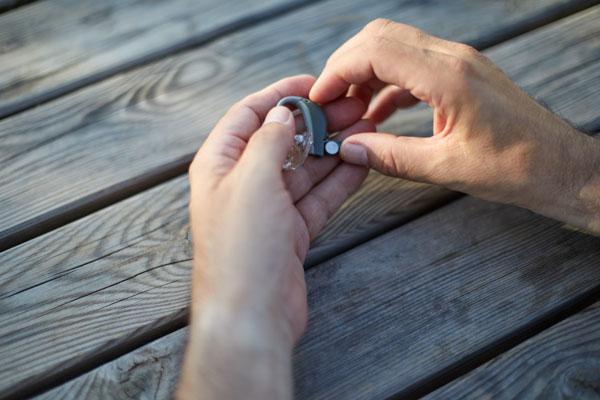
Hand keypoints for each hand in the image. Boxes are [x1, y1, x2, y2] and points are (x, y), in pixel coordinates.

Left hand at [178, 75, 372, 399]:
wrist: (251, 315)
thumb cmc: (241, 247)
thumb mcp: (253, 181)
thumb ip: (269, 142)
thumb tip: (282, 113)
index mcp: (219, 165)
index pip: (249, 115)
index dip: (280, 95)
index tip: (314, 82)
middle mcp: (242, 183)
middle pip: (282, 141)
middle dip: (316, 122)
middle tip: (354, 106)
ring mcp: (268, 209)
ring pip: (305, 168)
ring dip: (333, 149)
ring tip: (366, 128)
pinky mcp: (290, 232)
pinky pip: (317, 197)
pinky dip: (338, 181)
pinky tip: (361, 163)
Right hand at [310, 19, 599, 232]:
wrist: (559, 166)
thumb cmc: (514, 168)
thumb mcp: (445, 167)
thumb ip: (389, 156)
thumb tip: (347, 148)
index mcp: (448, 76)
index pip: (375, 52)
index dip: (338, 71)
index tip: (318, 98)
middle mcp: (452, 58)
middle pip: (380, 38)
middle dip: (345, 65)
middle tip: (327, 101)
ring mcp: (458, 61)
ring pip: (394, 47)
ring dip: (364, 73)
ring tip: (349, 110)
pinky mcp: (461, 73)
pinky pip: (412, 65)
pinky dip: (386, 84)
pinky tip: (376, 114)